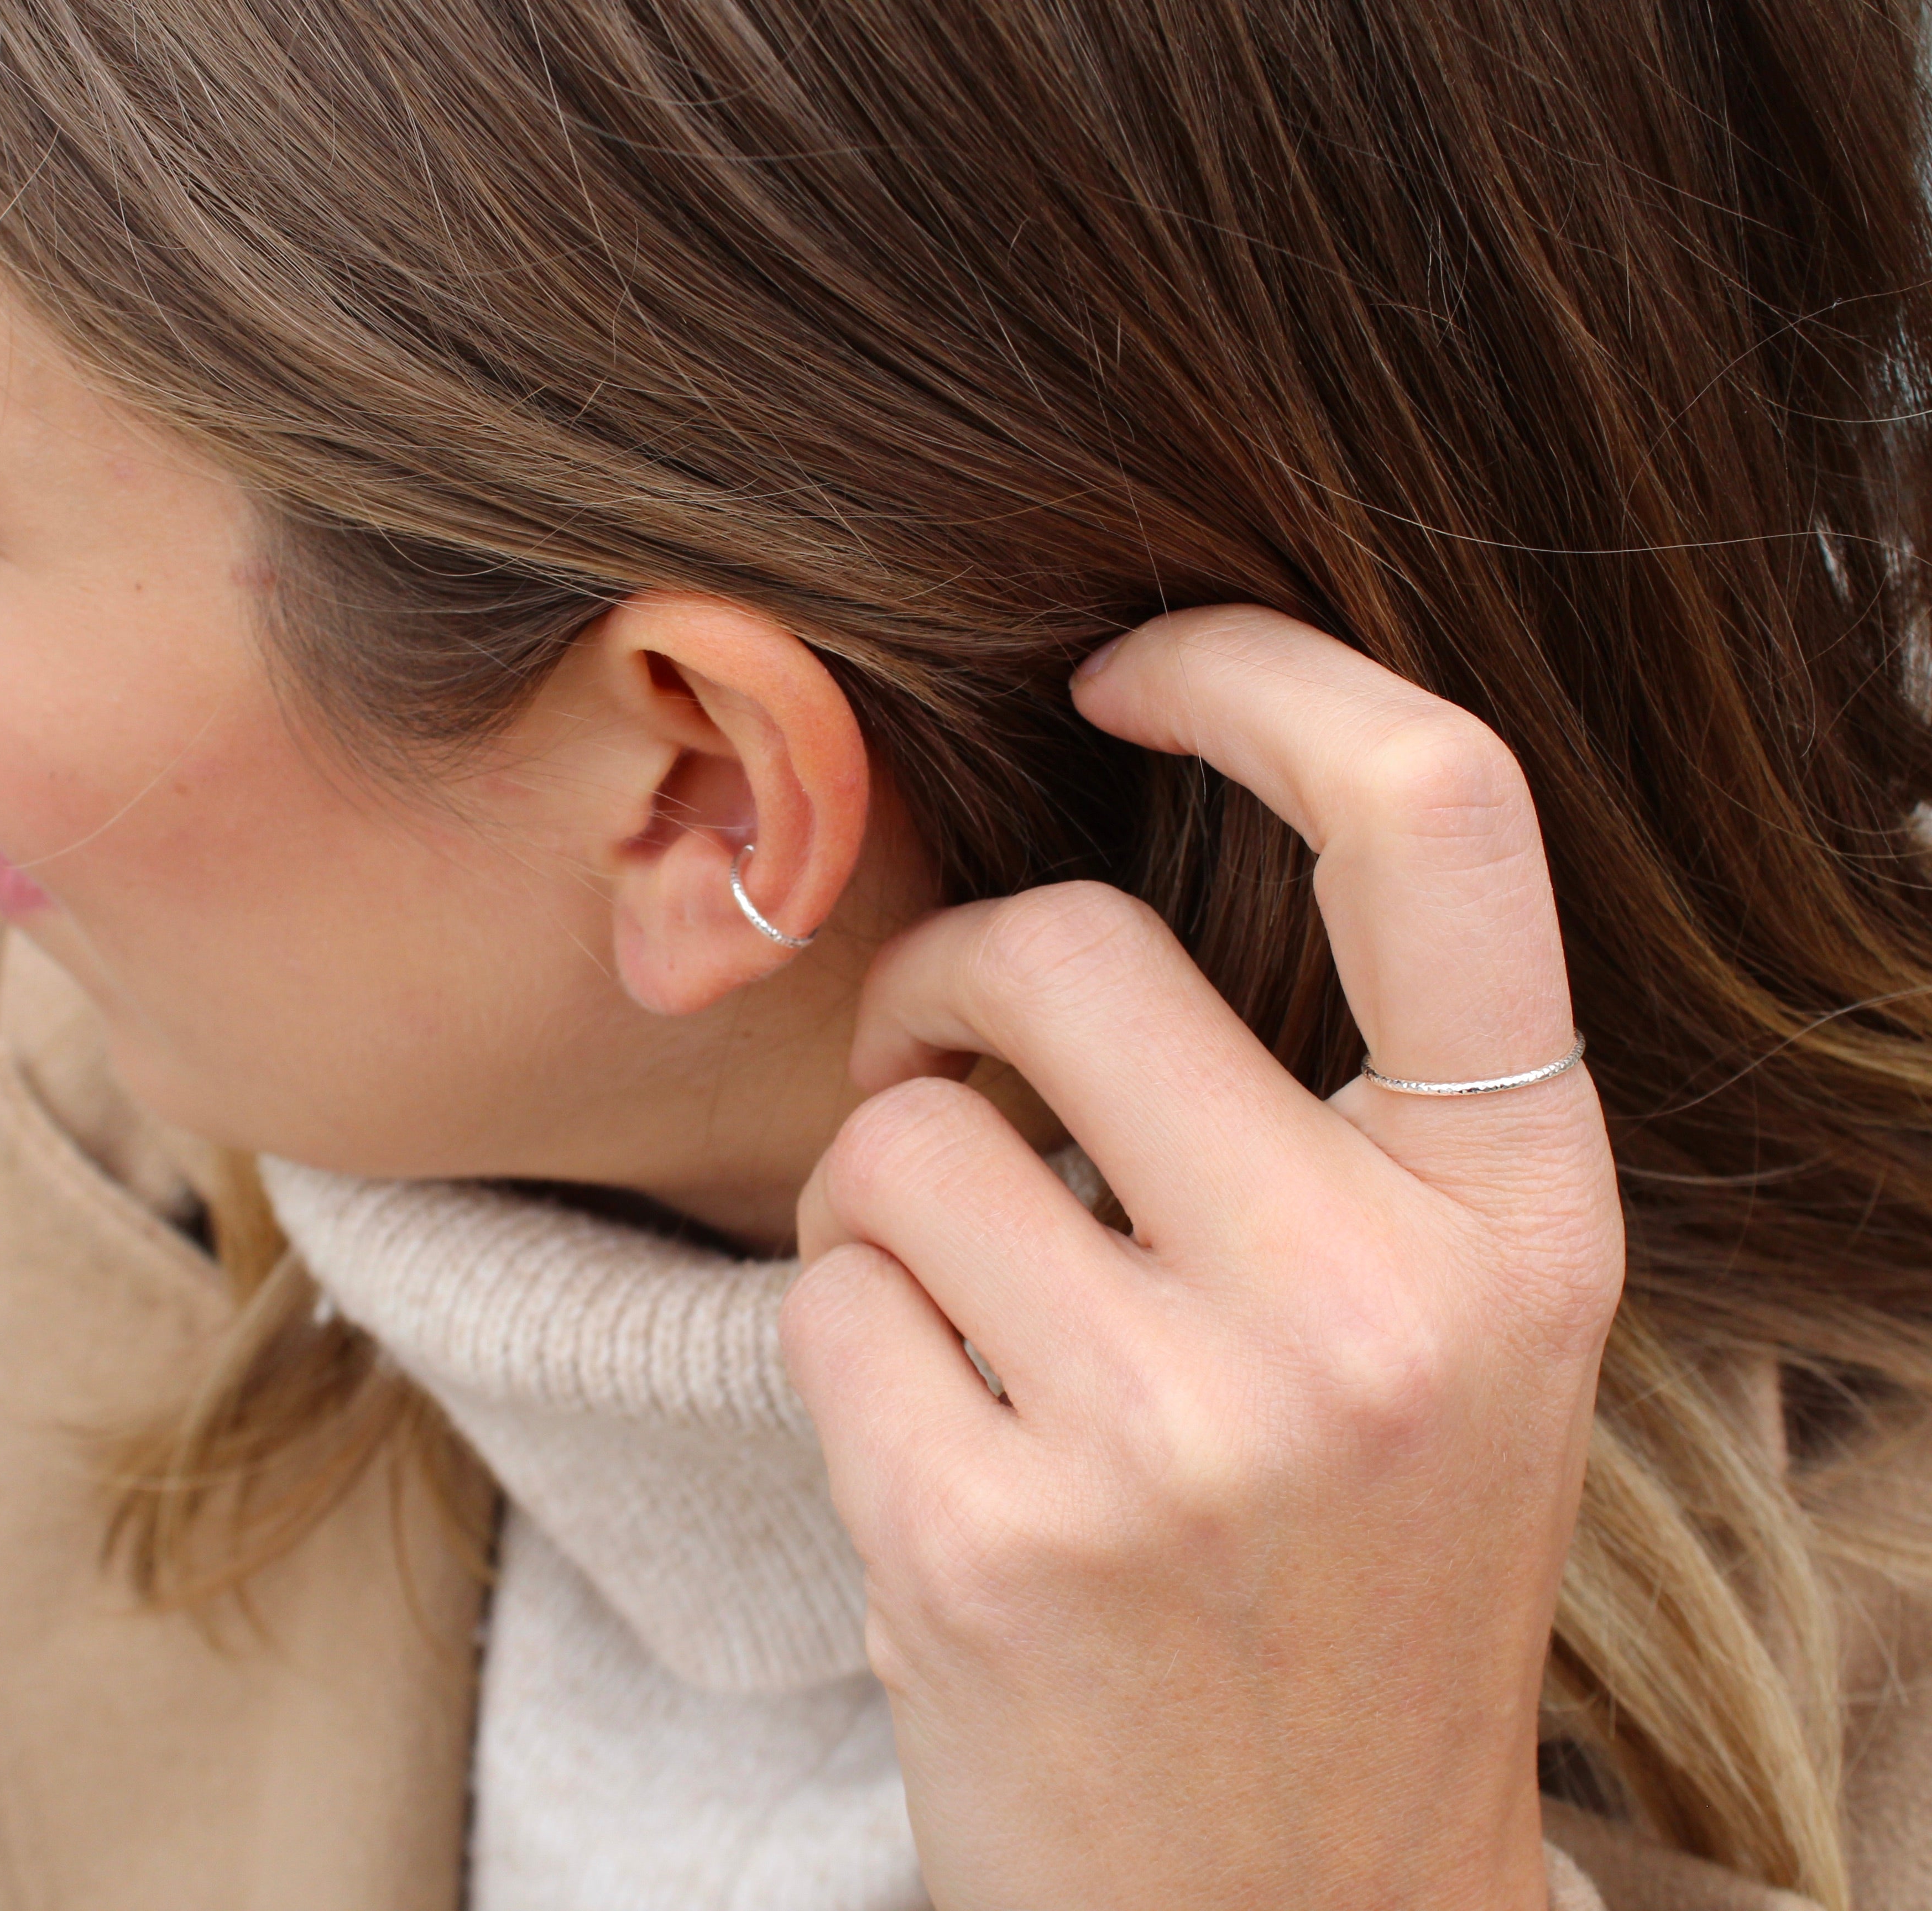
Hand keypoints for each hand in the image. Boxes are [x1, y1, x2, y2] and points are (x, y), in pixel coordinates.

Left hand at [783, 607, 1622, 1910]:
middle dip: (955, 979)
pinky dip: (843, 1335)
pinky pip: (823, 1297)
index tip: (1129, 668)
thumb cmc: (1339, 1587)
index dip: (1263, 675)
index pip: (1438, 820)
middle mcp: (1377, 1311)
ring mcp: (1181, 1436)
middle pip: (1071, 948)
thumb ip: (1320, 1118)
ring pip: (904, 1134)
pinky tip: (938, 1443)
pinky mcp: (991, 1545)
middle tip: (945, 1062)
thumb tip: (1074, 899)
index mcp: (1519, 1221)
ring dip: (885, 1189)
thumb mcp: (1429, 1335)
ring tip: (964, 1312)